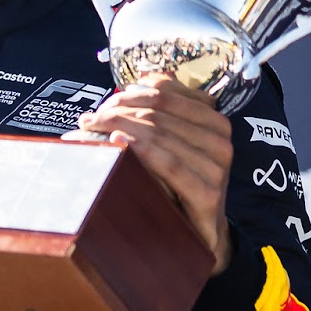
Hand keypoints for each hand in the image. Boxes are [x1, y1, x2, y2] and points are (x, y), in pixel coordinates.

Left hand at [69, 76, 233, 272]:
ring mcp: (217, 168)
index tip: (104, 104)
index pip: (166, 95)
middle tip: (89, 120)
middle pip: (159, 114)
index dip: (130, 95)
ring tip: (91, 131)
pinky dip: (141, 151)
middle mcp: (221, 140)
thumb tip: (142, 77)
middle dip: (118, 112)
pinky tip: (118, 143)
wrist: (201, 233)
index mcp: (214, 121)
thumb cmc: (180, 183)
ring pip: (160, 136)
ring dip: (120, 128)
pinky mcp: (209, 194)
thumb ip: (165, 108)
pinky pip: (169, 164)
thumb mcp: (174, 141)